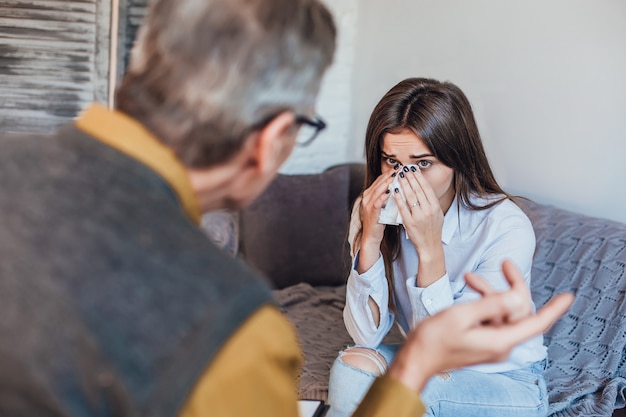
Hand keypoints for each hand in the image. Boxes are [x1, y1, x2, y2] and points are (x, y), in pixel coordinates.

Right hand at [356, 170, 396, 272]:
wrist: (372, 235)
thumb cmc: (380, 220)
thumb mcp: (384, 205)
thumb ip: (388, 196)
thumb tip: (399, 186)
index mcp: (370, 194)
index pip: (380, 179)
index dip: (390, 172)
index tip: (400, 167)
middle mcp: (367, 197)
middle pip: (379, 182)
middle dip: (389, 174)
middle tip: (399, 168)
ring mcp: (368, 204)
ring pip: (378, 190)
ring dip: (387, 182)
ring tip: (396, 176)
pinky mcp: (371, 212)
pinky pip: (377, 202)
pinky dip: (384, 196)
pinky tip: (391, 191)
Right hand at [386, 262, 573, 392]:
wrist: (416, 359)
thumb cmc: (433, 340)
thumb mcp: (461, 315)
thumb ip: (491, 305)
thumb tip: (517, 297)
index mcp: (500, 340)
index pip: (535, 322)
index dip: (553, 309)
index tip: (568, 297)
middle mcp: (500, 344)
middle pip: (519, 311)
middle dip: (511, 286)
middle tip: (504, 263)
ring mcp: (491, 343)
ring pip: (502, 311)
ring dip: (490, 291)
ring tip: (470, 277)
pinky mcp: (481, 340)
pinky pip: (491, 317)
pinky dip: (483, 301)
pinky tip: (469, 290)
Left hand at [394, 167, 445, 285]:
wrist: (430, 246)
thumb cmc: (433, 229)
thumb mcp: (437, 214)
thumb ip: (431, 201)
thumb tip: (424, 187)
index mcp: (435, 206)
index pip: (426, 188)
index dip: (419, 177)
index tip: (413, 169)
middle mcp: (428, 210)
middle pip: (418, 190)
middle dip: (410, 177)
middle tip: (404, 169)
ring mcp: (419, 216)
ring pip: (410, 197)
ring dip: (403, 184)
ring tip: (398, 176)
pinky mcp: (410, 222)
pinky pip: (402, 208)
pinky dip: (398, 198)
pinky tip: (394, 191)